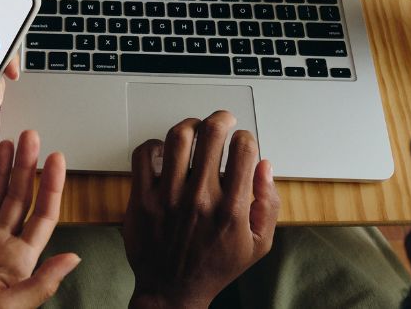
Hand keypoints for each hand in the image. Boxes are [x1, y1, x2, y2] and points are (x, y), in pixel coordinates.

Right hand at [0, 131, 79, 308]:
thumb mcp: (9, 306)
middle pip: (18, 198)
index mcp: (18, 260)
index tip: (57, 159)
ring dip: (0, 168)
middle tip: (31, 137)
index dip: (51, 186)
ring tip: (9, 142)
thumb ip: (41, 282)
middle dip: (26, 166)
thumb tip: (74, 258)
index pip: (42, 216)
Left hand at [124, 111, 279, 308]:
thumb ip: (268, 203)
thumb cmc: (215, 267)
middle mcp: (199, 199)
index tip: (243, 140)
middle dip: (221, 119)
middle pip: (211, 134)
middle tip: (223, 119)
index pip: (243, 150)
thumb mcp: (258, 244)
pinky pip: (143, 155)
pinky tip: (163, 149)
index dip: (246, 137)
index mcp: (231, 208)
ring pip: (177, 137)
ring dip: (190, 125)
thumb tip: (265, 166)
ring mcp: (168, 197)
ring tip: (195, 128)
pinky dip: (154, 144)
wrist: (173, 290)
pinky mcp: (142, 199)